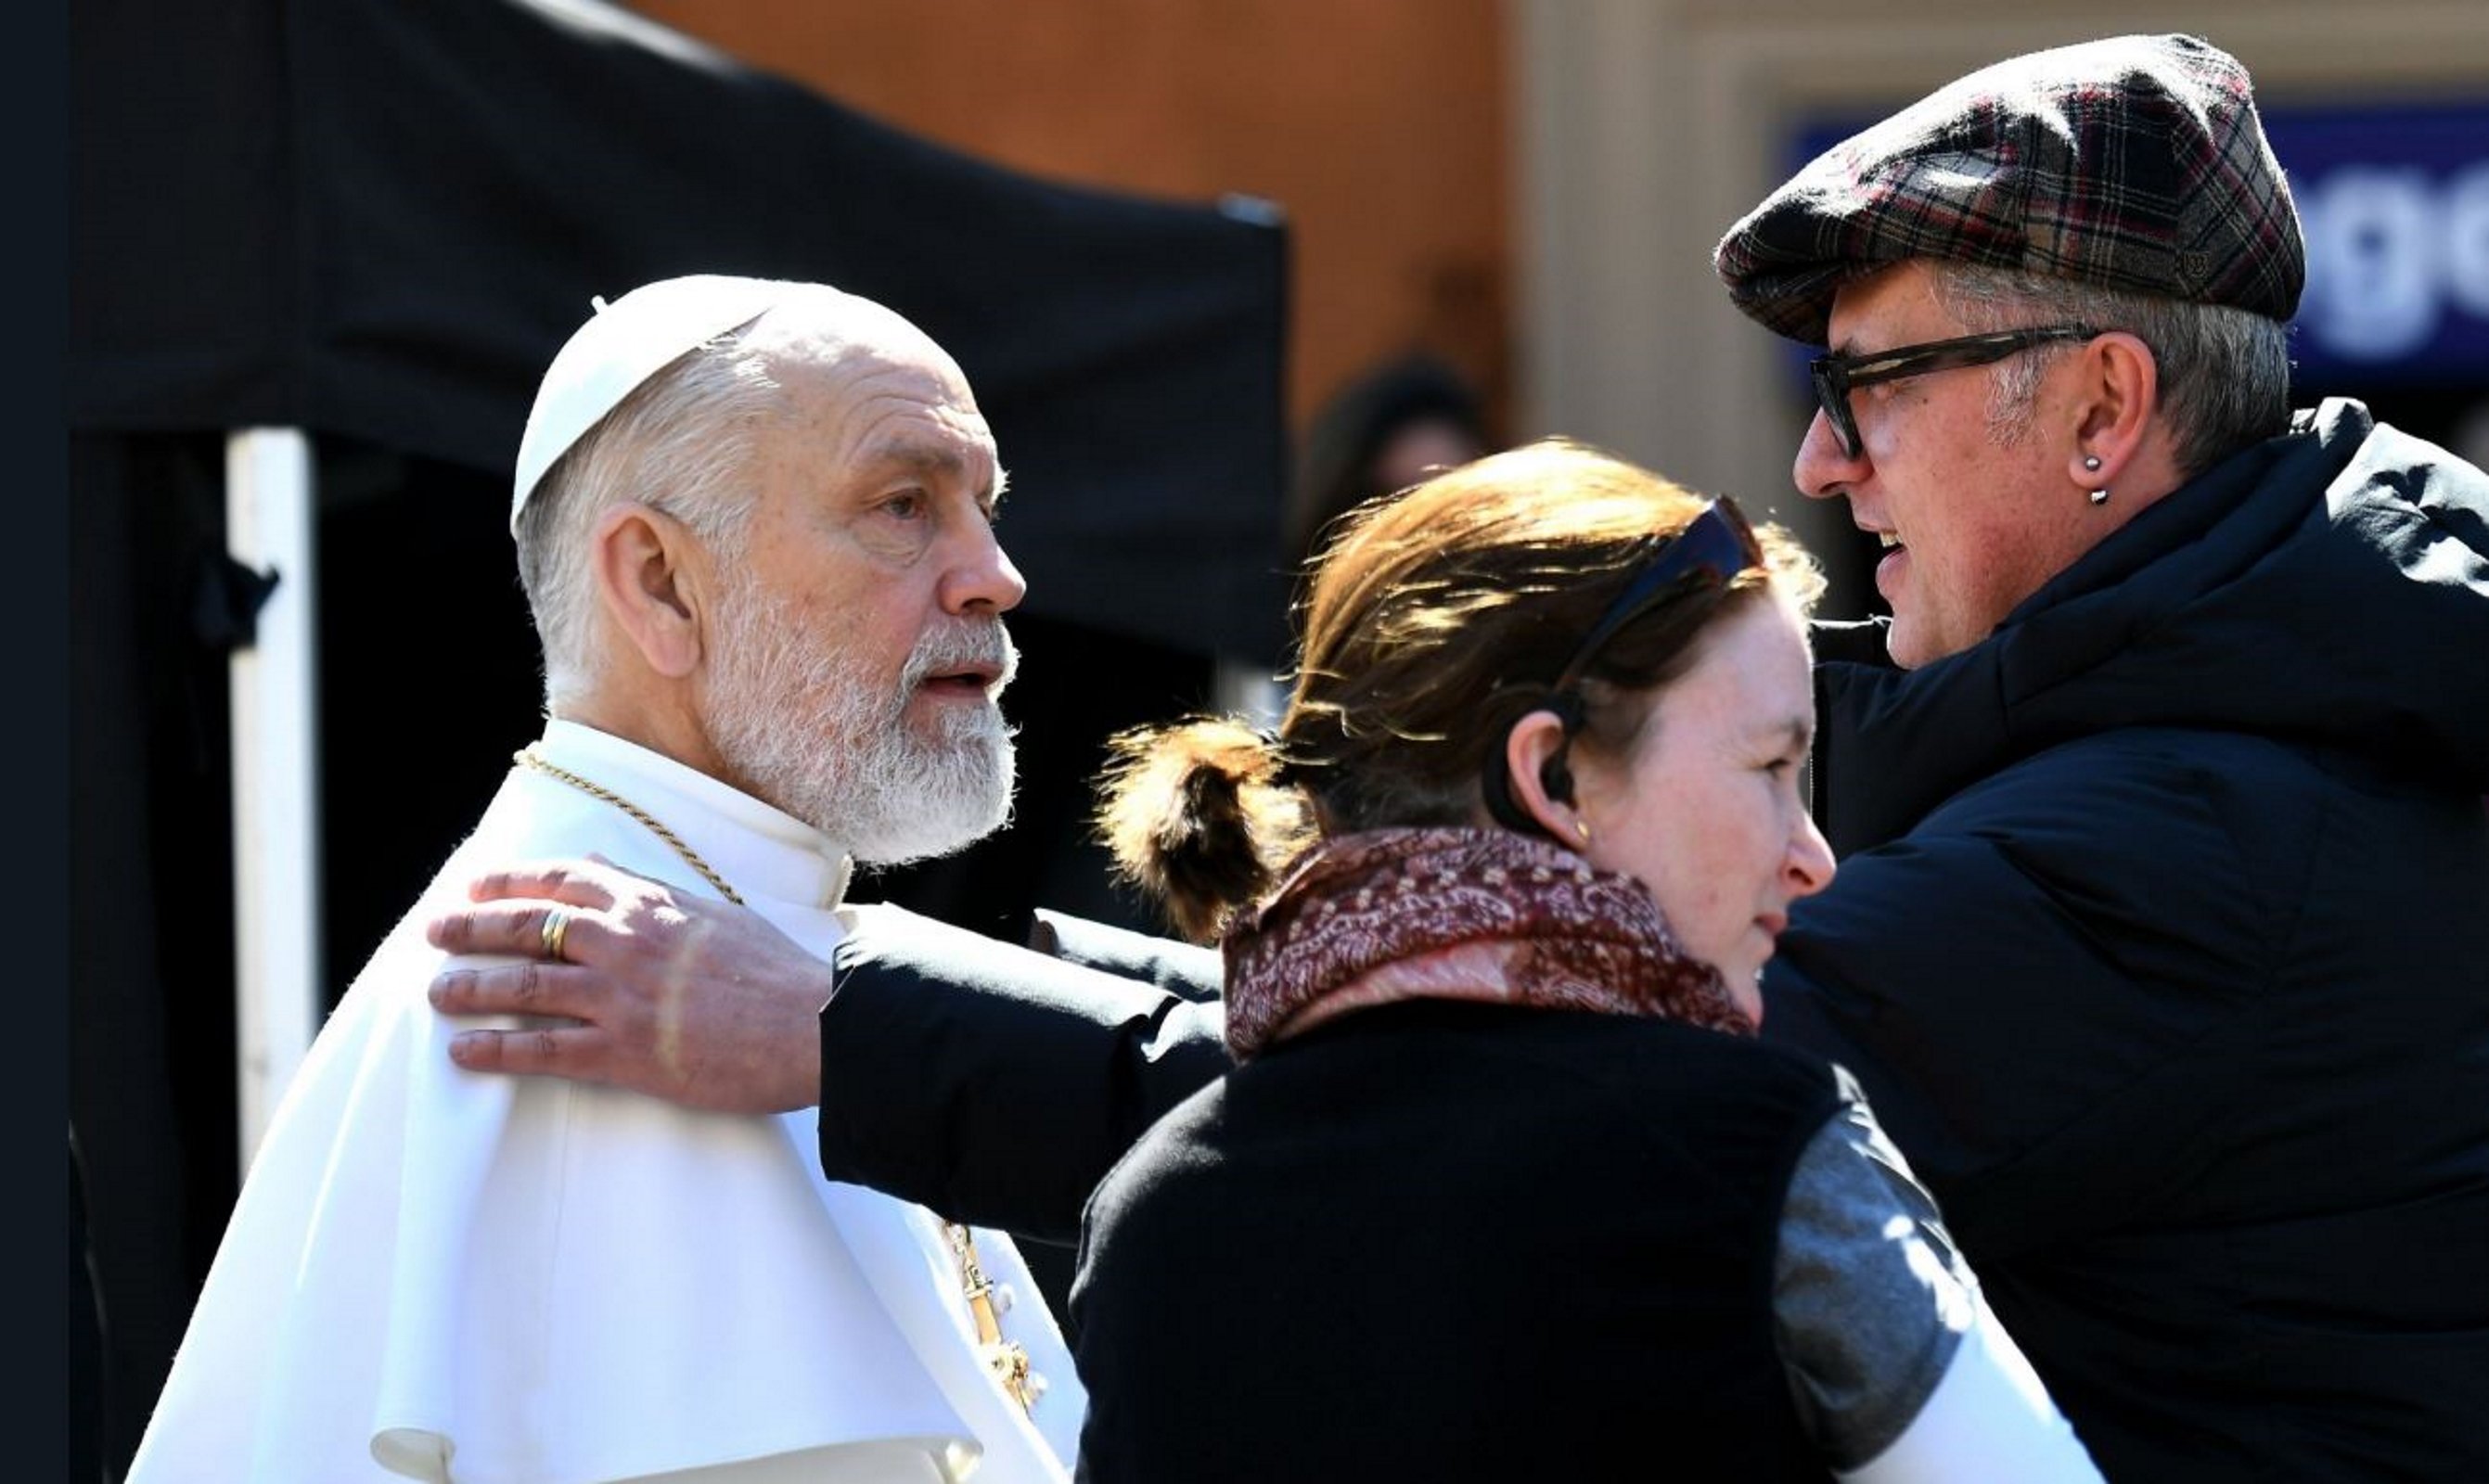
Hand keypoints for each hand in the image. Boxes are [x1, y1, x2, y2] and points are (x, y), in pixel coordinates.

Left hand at [424, 855, 827, 1113]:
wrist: (816, 1026)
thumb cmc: (781, 975)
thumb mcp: (721, 915)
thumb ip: (666, 900)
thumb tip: (622, 877)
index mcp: (651, 903)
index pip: (564, 877)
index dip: (513, 880)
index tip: (478, 884)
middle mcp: (625, 940)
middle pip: (528, 925)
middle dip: (473, 927)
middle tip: (436, 932)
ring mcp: (620, 996)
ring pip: (523, 986)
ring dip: (471, 987)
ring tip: (437, 992)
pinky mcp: (623, 1052)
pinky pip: (542, 1050)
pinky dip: (495, 1050)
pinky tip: (464, 1052)